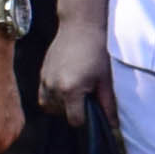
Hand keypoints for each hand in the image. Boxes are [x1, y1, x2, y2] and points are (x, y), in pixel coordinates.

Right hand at [37, 10, 107, 125]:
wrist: (80, 27)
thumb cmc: (97, 52)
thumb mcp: (105, 80)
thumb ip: (108, 106)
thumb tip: (113, 127)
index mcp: (70, 90)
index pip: (75, 121)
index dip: (85, 119)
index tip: (92, 108)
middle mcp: (53, 88)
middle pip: (61, 115)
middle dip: (74, 110)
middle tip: (86, 93)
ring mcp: (45, 80)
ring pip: (49, 107)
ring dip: (61, 105)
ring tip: (76, 89)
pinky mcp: (41, 73)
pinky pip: (43, 95)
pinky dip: (53, 96)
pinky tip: (66, 84)